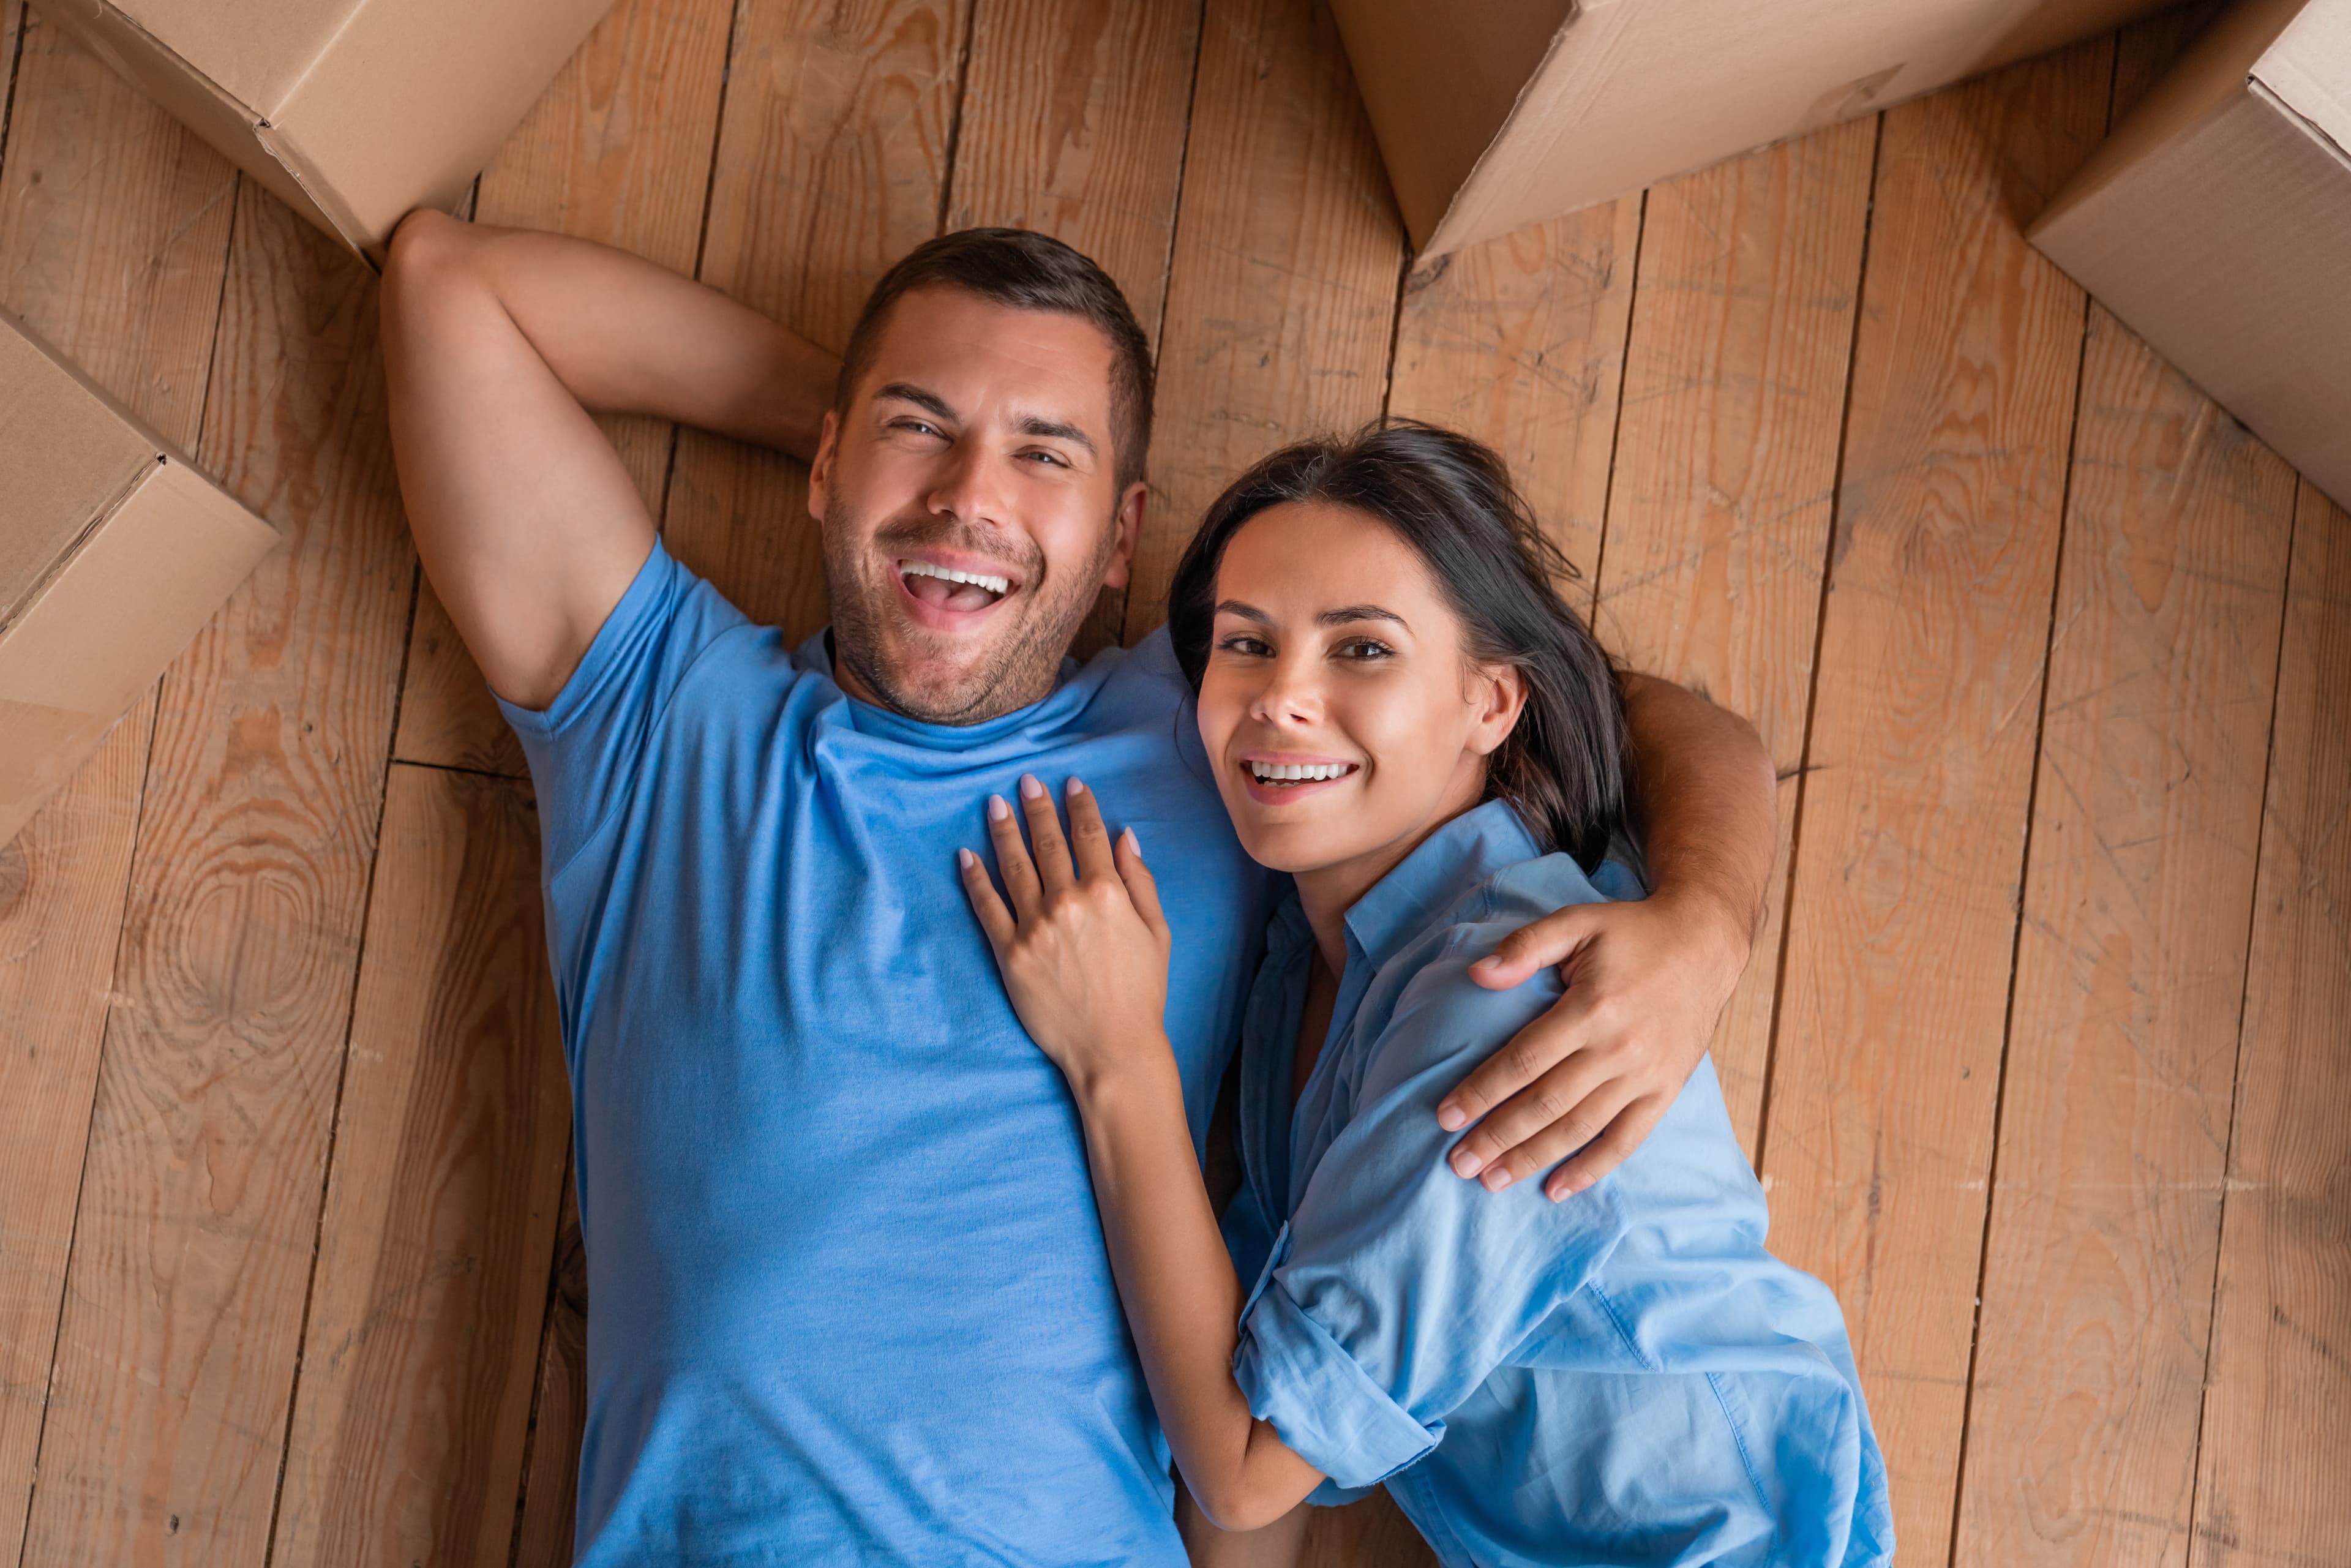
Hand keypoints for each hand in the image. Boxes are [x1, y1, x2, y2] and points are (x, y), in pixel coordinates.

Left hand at [960, 774, 1172, 1087]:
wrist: (1112, 1046)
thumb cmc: (1142, 991)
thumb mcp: (1157, 931)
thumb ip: (1139, 880)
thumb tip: (1125, 837)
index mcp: (1106, 893)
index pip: (1089, 834)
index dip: (1079, 804)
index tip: (1070, 784)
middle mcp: (1067, 902)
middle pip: (1047, 842)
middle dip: (1036, 807)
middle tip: (1025, 782)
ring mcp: (1034, 927)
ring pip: (1013, 866)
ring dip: (1003, 830)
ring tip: (994, 805)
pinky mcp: (1009, 953)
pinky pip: (987, 906)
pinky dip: (975, 878)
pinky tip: (966, 855)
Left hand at [1437, 889, 1750, 1199]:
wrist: (1704, 945)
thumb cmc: (1632, 934)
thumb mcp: (1577, 922)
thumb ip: (1525, 947)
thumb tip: (1476, 975)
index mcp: (1591, 1008)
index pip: (1524, 1060)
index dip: (1482, 1091)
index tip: (1446, 1116)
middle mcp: (1618, 1049)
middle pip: (1546, 1103)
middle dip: (1498, 1137)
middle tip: (1457, 1163)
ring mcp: (1645, 1075)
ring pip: (1580, 1128)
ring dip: (1534, 1158)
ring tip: (1492, 1182)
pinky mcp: (1666, 1091)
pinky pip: (1626, 1140)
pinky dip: (1591, 1169)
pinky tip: (1557, 1189)